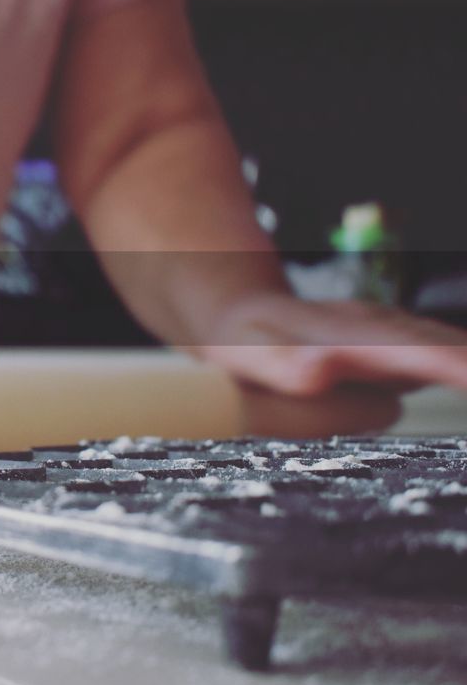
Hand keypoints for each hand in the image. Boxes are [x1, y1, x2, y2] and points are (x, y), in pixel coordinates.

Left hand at [194, 293, 466, 432]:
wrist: (241, 312)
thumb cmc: (243, 342)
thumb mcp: (249, 354)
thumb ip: (284, 366)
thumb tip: (317, 372)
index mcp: (352, 335)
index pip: (417, 351)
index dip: (456, 366)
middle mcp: (385, 327)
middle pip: (453, 347)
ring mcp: (397, 332)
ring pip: (455, 348)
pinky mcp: (402, 344)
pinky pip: (448, 354)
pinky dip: (463, 364)